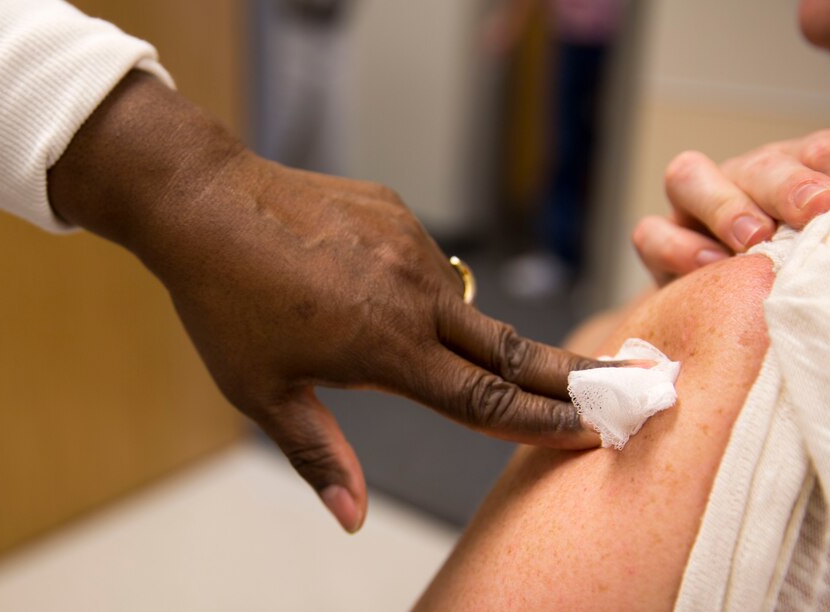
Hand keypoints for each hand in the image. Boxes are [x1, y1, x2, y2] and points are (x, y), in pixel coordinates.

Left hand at [49, 71, 602, 532]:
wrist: (204, 203)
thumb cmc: (225, 304)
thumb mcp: (262, 393)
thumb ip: (319, 453)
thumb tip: (352, 516)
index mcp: (388, 349)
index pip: (486, 400)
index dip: (543, 422)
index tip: (592, 430)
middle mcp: (415, 296)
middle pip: (511, 347)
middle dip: (570, 373)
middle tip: (626, 383)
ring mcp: (411, 247)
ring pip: (460, 305)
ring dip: (462, 331)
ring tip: (385, 330)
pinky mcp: (397, 212)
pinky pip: (425, 262)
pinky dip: (414, 286)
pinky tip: (359, 283)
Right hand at [634, 129, 829, 284]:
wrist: (736, 318)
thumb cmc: (796, 279)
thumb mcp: (826, 244)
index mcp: (798, 173)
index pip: (819, 151)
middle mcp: (744, 180)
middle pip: (759, 163)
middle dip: (787, 184)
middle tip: (815, 209)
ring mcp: (695, 208)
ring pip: (688, 176)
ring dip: (724, 204)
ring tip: (753, 238)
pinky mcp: (659, 243)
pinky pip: (651, 233)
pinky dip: (677, 247)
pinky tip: (710, 267)